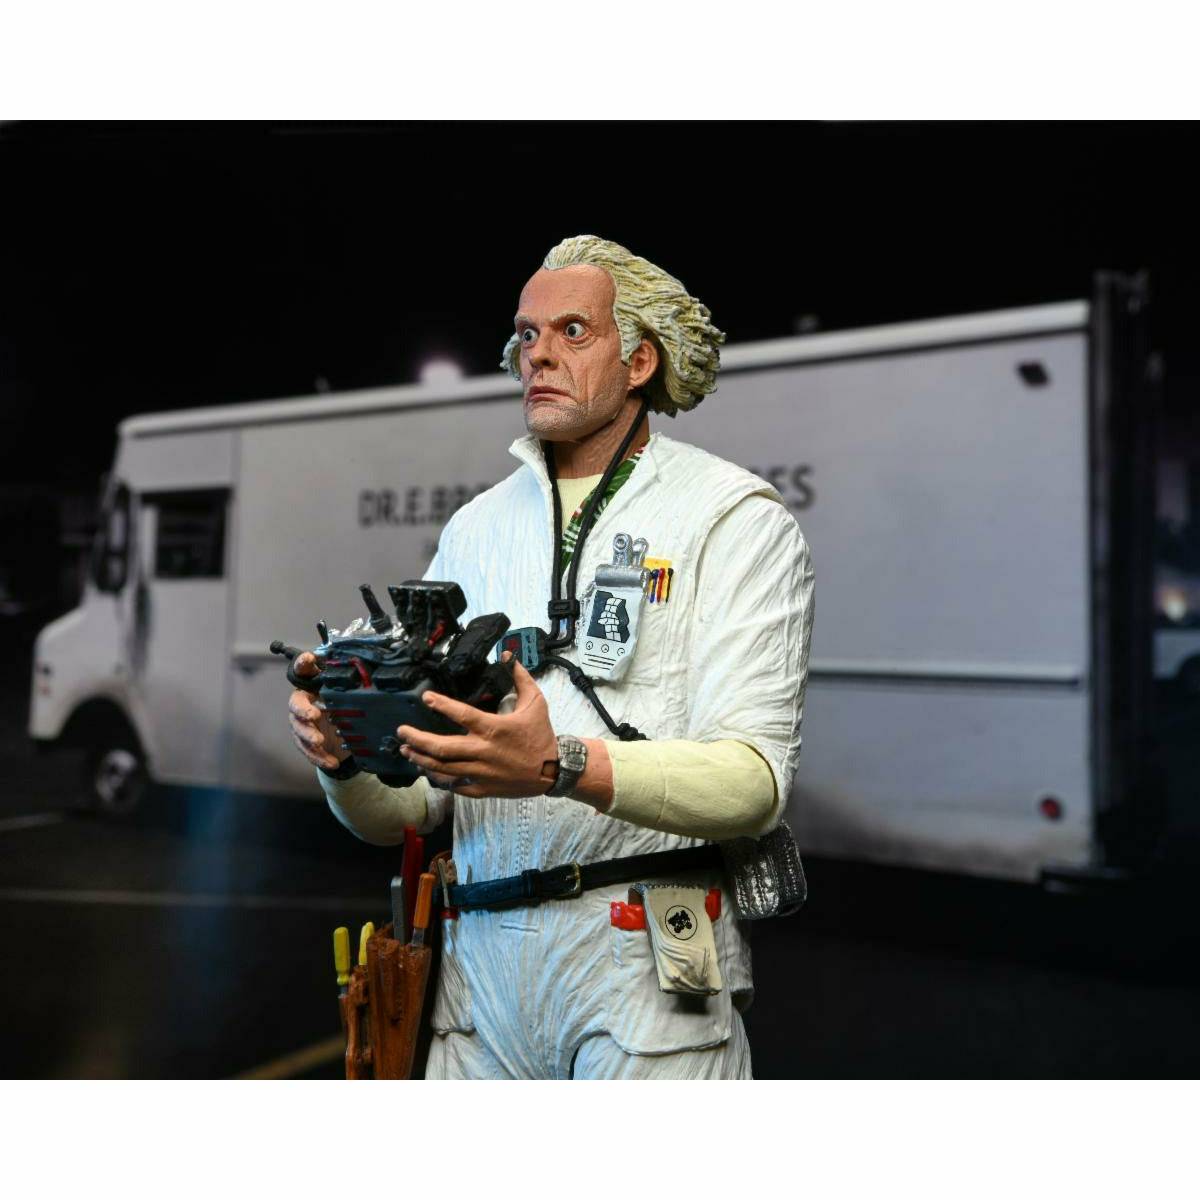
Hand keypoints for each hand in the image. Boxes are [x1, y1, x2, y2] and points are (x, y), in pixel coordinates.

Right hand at [287, 652, 348, 771]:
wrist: (341, 734)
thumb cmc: (341, 707)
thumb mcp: (347, 695)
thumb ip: (347, 683)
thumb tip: (361, 666)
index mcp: (311, 686)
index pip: (303, 671)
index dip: (303, 664)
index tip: (309, 658)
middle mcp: (303, 703)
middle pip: (296, 704)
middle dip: (303, 710)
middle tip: (314, 715)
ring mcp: (301, 723)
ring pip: (299, 729)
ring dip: (309, 736)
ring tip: (320, 742)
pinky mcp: (305, 742)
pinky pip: (308, 750)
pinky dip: (319, 757)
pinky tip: (331, 762)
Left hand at [396, 654, 558, 797]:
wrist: (553, 771)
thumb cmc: (541, 735)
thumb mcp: (536, 702)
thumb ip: (520, 678)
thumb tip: (508, 655)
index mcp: (494, 729)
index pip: (462, 715)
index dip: (442, 705)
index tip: (426, 698)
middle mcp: (484, 752)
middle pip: (443, 748)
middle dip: (418, 739)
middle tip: (402, 731)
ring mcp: (482, 773)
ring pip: (443, 768)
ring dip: (421, 759)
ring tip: (406, 750)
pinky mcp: (483, 789)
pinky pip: (455, 786)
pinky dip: (440, 779)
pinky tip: (428, 770)